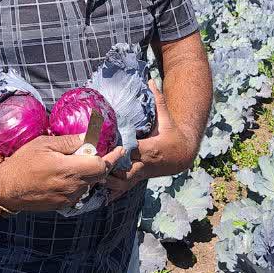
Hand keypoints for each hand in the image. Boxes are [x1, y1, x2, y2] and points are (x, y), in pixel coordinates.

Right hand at [0, 134, 117, 211]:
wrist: (7, 189)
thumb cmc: (23, 163)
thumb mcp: (44, 144)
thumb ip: (68, 142)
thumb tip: (88, 136)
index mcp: (69, 170)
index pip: (101, 165)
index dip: (113, 157)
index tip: (119, 149)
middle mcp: (72, 187)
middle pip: (98, 175)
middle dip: (103, 163)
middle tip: (101, 150)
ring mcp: (68, 198)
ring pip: (89, 183)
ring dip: (90, 172)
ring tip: (79, 161)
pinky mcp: (62, 205)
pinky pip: (79, 191)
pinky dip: (80, 181)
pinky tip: (69, 173)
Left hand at [104, 79, 193, 202]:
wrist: (182, 155)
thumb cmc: (172, 133)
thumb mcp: (166, 116)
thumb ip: (157, 99)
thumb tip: (151, 79)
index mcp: (151, 147)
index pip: (134, 149)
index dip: (120, 148)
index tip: (106, 144)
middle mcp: (145, 163)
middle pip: (125, 169)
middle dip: (110, 167)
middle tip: (92, 161)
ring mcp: (141, 173)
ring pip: (123, 182)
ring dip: (108, 181)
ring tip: (90, 176)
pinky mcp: (138, 178)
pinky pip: (124, 188)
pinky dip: (113, 192)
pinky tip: (100, 192)